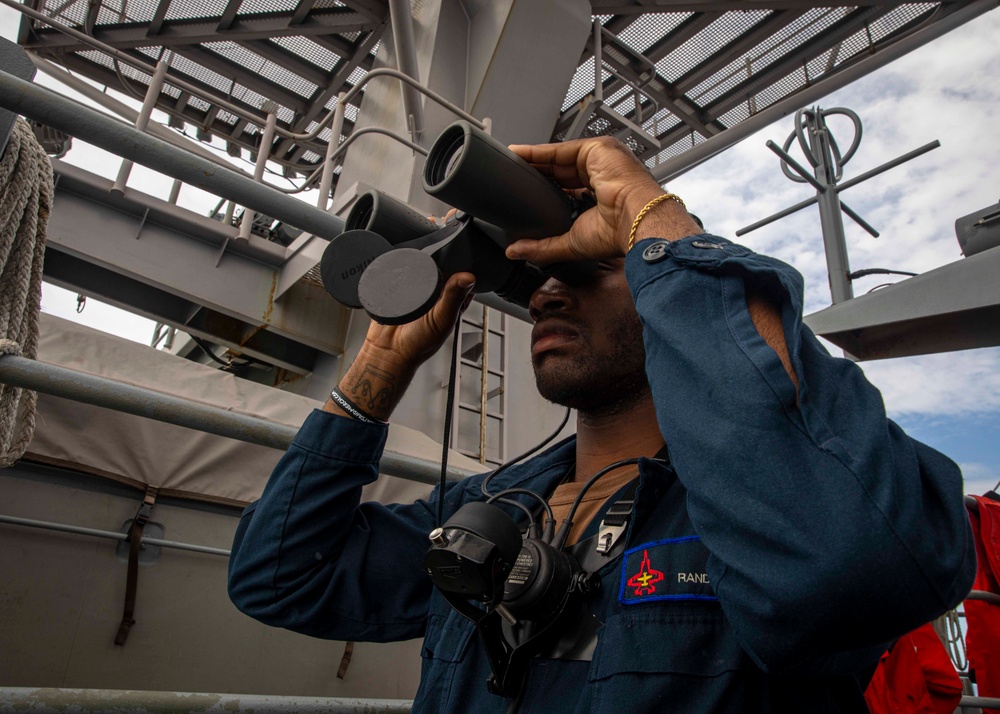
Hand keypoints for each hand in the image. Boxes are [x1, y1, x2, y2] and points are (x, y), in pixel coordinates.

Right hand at [327, 272, 475, 421]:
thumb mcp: (441, 320)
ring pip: (425, 270)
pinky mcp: (401, 288)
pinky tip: (404, 273)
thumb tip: (468, 278)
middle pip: (445, 270)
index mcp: (454, 303)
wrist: (386, 350)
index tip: (460, 264)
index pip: (465, 279)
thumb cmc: (417, 344)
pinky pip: (404, 273)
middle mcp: (438, 296)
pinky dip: (404, 271)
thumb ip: (454, 298)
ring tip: (418, 272)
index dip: (464, 269)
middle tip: (436, 267)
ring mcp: (420, 292)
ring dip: (421, 267)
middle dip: (441, 264)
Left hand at [503, 136, 697, 264]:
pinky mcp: (596, 149)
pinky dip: (538, 152)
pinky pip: (560, 149)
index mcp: (600, 197)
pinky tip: (518, 153)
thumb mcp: (571, 242)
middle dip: (535, 173)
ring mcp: (600, 159)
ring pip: (558, 158)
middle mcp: (602, 175)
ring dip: (533, 160)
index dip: (544, 191)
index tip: (523, 194)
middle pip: (559, 171)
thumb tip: (515, 251)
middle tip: (510, 177)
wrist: (637, 218)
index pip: (566, 190)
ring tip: (508, 163)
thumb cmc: (619, 232)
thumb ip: (543, 247)